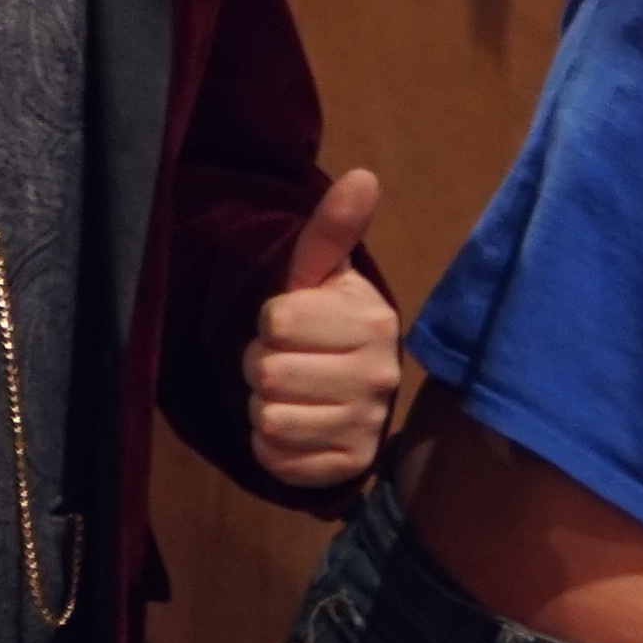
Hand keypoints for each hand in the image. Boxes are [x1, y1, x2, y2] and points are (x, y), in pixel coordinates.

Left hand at [243, 173, 405, 487]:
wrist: (349, 390)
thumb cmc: (325, 325)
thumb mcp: (323, 276)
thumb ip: (333, 230)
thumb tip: (362, 175)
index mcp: (375, 321)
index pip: (277, 319)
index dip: (269, 321)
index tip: (292, 326)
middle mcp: (381, 375)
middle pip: (268, 372)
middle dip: (261, 366)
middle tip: (287, 361)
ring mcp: (367, 424)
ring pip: (268, 418)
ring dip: (263, 408)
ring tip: (291, 394)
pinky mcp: (349, 467)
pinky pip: (277, 460)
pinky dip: (272, 447)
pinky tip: (294, 428)